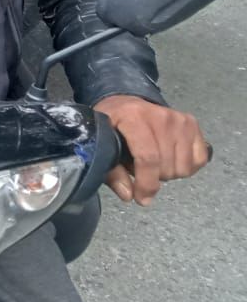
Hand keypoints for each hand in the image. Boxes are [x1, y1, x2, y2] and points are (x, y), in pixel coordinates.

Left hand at [95, 95, 209, 204]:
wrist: (126, 103)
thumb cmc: (113, 123)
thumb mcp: (102, 142)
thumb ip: (112, 171)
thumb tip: (128, 195)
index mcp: (133, 117)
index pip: (149, 158)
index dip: (147, 184)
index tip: (141, 198)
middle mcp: (160, 116)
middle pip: (167, 166)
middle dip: (154, 178)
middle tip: (140, 168)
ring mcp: (179, 120)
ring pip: (184, 167)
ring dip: (169, 173)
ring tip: (153, 161)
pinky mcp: (192, 124)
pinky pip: (199, 160)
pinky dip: (186, 167)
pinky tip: (170, 158)